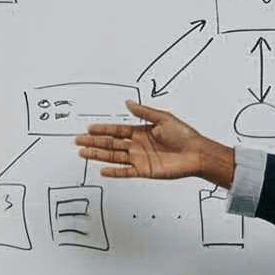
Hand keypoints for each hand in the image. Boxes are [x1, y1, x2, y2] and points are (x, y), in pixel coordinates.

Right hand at [75, 101, 234, 185]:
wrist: (197, 153)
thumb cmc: (185, 135)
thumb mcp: (164, 118)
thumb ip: (144, 112)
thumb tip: (128, 102)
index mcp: (141, 131)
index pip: (116, 130)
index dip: (102, 129)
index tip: (88, 128)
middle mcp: (137, 145)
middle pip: (110, 144)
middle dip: (94, 142)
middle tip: (77, 140)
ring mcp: (139, 159)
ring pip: (113, 157)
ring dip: (98, 155)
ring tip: (83, 153)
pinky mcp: (144, 171)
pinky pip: (125, 172)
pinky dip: (114, 172)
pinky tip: (102, 170)